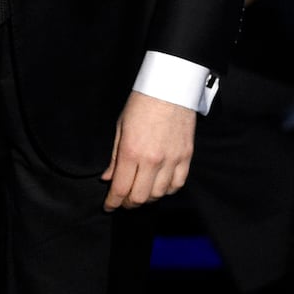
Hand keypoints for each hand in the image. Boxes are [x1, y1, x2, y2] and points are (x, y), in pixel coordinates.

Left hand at [101, 90, 195, 210]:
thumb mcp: (120, 127)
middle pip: (139, 197)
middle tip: (122, 201)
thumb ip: (115, 157)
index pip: (120, 188)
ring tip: (140, 192)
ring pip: (159, 194)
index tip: (109, 206)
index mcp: (132, 152)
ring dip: (147, 197)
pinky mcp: (186, 156)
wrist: (169, 87)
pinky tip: (160, 186)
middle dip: (127, 203)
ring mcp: (172, 159)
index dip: (112, 202)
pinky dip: (167, 190)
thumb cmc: (141, 103)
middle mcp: (152, 160)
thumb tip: (107, 178)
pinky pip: (178, 184)